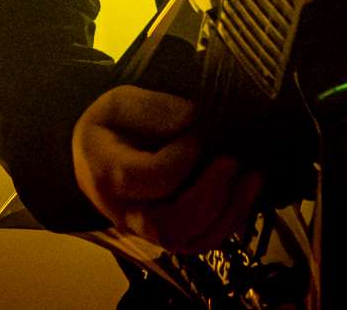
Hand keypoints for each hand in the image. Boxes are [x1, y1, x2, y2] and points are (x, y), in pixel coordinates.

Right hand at [72, 86, 263, 251]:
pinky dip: (229, 221)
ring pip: (188, 241)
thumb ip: (150, 107)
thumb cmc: (110, 128)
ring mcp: (147, 231)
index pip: (151, 179)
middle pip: (169, 226)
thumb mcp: (118, 103)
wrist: (96, 159)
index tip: (197, 130)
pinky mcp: (168, 235)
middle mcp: (127, 213)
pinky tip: (247, 192)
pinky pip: (200, 242)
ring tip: (251, 177)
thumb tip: (191, 115)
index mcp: (108, 175)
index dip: (182, 157)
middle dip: (209, 195)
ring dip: (227, 212)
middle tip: (231, 161)